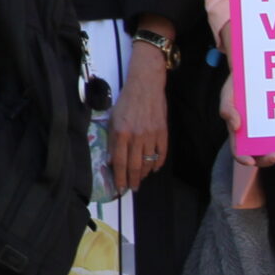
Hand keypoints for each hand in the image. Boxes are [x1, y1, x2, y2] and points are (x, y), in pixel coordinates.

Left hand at [109, 47, 169, 194]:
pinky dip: (157, 164)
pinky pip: (161, 154)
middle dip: (132, 180)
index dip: (119, 177)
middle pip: (134, 166)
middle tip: (132, 189)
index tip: (120, 188)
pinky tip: (153, 168)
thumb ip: (112, 140)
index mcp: (121, 133)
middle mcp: (136, 136)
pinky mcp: (163, 132)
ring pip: (148, 162)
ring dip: (144, 174)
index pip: (119, 162)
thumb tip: (111, 160)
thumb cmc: (126, 101)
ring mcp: (151, 135)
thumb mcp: (113, 119)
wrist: (146, 86)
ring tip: (140, 180)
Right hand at [219, 81, 274, 169]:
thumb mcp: (228, 94)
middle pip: (261, 156)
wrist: (255, 73)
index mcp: (239, 134)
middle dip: (268, 159)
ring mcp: (271, 132)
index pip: (239, 152)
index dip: (244, 159)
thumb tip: (236, 126)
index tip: (250, 161)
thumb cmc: (238, 85)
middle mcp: (255, 137)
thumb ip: (227, 110)